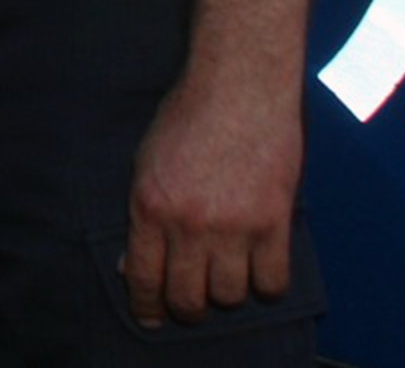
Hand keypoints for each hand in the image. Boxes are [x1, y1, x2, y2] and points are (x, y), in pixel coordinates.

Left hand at [121, 72, 303, 323]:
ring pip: (231, 296)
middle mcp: (188, 224)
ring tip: (226, 279)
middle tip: (192, 303)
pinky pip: (273, 281)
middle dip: (187, 309)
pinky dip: (267, 285)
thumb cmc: (188, 118)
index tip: (151, 317)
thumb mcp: (146, 162)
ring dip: (228, 294)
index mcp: (149, 207)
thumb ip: (142, 216)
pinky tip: (260, 272)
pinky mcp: (274, 222)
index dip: (147, 306)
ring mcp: (233, 226)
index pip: (143, 277)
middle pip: (188, 298)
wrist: (239, 87)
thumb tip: (130, 264)